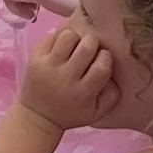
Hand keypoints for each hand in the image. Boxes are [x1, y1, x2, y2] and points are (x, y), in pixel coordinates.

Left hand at [18, 16, 117, 133]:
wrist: (38, 116)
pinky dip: (59, 38)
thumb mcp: (95, 113)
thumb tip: (117, 74)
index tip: (102, 58)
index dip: (105, 57)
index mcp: (82, 93)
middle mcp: (65, 78)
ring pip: (68, 36)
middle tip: (89, 49)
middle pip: (86, 47)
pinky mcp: (34, 58)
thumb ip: (111, 96)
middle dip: (92, 43)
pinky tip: (61, 48)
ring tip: (74, 47)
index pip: (101, 66)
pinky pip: (51, 37)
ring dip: (75, 38)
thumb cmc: (70, 113)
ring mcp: (48, 66)